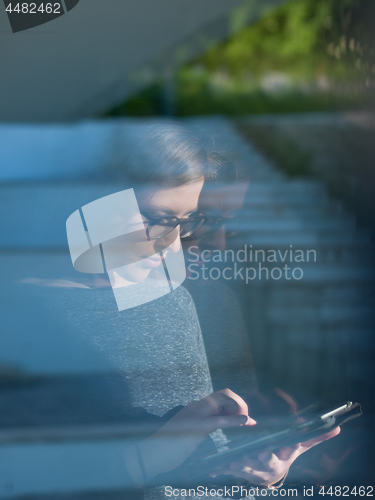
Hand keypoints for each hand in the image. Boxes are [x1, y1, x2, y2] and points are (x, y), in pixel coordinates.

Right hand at [124, 389, 255, 484]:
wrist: (152, 454)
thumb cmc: (170, 445)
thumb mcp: (191, 432)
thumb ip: (203, 425)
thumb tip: (217, 423)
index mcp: (196, 407)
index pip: (220, 395)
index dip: (235, 402)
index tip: (242, 416)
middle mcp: (197, 406)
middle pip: (225, 393)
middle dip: (240, 402)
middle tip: (246, 418)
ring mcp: (196, 414)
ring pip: (223, 401)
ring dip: (239, 408)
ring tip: (247, 420)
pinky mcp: (197, 426)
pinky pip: (220, 419)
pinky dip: (235, 420)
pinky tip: (245, 421)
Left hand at [209, 427, 340, 487]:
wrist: (269, 474)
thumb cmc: (283, 456)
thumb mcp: (298, 448)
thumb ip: (315, 439)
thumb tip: (336, 428)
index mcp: (282, 459)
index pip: (285, 454)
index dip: (285, 451)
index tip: (278, 450)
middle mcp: (268, 468)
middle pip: (264, 464)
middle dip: (257, 461)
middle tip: (251, 456)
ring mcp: (253, 472)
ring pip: (245, 470)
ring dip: (238, 467)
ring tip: (230, 464)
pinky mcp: (239, 472)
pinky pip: (229, 471)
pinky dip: (220, 471)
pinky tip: (211, 470)